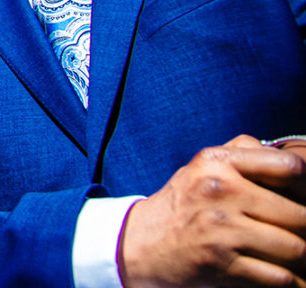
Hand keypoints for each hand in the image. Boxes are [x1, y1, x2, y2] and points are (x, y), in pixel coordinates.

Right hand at [118, 135, 305, 287]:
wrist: (141, 243)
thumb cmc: (183, 204)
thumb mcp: (204, 168)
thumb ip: (245, 155)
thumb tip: (299, 165)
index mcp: (218, 163)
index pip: (291, 167)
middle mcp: (220, 191)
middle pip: (300, 215)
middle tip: (304, 235)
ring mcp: (221, 228)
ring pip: (296, 249)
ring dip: (304, 259)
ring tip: (300, 258)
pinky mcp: (221, 263)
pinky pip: (281, 278)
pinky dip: (294, 282)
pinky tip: (292, 279)